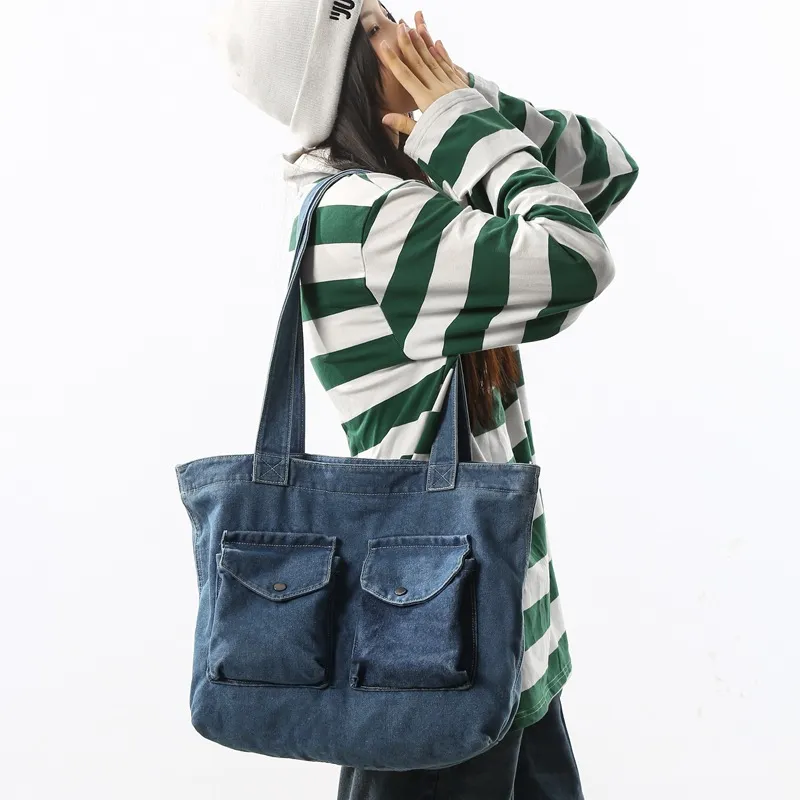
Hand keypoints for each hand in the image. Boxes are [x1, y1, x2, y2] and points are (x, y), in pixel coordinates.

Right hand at [378, 10, 468, 137]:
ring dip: (423, 44)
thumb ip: (404, 125)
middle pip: (420, 63)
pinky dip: (442, 55)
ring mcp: (451, 86)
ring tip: (415, 29)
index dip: (393, 61)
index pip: (406, 76)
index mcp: (427, 100)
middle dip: (408, 44)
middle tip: (400, 27)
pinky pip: (450, 67)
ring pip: (434, 61)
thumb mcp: (424, 135)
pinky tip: (436, 44)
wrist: (476, 141)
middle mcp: (438, 89)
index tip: (384, 46)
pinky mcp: (461, 87)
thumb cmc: (448, 140)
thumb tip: (384, 118)